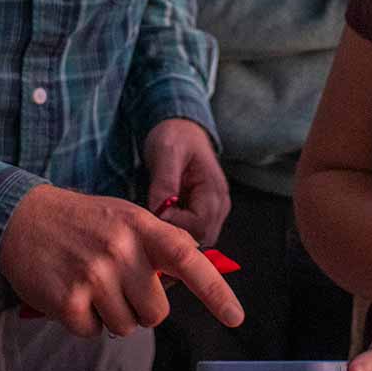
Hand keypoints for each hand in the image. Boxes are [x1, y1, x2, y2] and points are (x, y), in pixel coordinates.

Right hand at [0, 185, 245, 337]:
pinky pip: (93, 332)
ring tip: (91, 285)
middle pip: (156, 312)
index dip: (215, 291)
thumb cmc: (81, 222)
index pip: (188, 260)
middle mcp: (120, 250)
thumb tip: (192, 276)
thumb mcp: (125, 218)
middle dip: (141, 308)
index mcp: (140, 227)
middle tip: (118, 285)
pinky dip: (84, 322)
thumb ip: (158, 245)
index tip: (235, 317)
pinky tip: (71, 294)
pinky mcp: (67, 300)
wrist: (21, 218)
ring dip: (111, 316)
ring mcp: (93, 275)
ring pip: (126, 327)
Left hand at [143, 119, 230, 246]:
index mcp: (214, 191)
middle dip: (175, 236)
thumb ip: (165, 182)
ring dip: (176, 236)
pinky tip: (162, 220)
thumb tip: (160, 211)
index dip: (175, 225)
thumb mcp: (166, 152)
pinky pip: (193, 233)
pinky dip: (177, 232)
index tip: (154, 213)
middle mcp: (219, 205)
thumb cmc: (175, 137)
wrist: (182, 130)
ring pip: (197, 240)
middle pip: (201, 238)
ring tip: (156, 220)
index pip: (199, 225)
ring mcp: (213, 211)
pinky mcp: (203, 214)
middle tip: (152, 222)